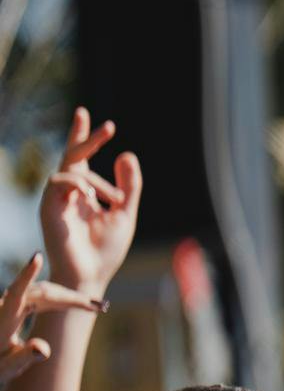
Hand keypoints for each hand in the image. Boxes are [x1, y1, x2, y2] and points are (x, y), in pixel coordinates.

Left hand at [1, 253, 105, 382]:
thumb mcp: (9, 367)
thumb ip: (25, 357)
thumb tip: (43, 349)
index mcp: (3, 319)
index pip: (16, 292)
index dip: (27, 274)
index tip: (37, 256)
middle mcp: (8, 307)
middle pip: (42, 293)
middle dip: (71, 297)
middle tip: (99, 306)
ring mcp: (14, 305)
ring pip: (46, 294)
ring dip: (71, 298)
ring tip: (97, 306)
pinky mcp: (21, 306)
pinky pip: (45, 298)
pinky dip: (64, 300)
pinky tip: (79, 304)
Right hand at [38, 108, 142, 294]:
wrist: (92, 274)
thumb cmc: (107, 249)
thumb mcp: (125, 212)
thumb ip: (128, 185)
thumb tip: (126, 154)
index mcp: (85, 193)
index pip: (82, 159)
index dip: (85, 137)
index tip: (91, 116)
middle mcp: (69, 193)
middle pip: (72, 155)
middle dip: (87, 138)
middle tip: (107, 126)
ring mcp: (57, 199)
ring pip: (72, 170)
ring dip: (97, 181)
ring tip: (113, 200)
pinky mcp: (48, 207)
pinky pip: (59, 182)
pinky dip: (78, 184)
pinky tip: (91, 196)